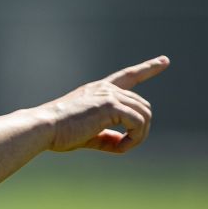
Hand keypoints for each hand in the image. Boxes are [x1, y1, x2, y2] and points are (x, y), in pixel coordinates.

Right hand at [40, 56, 168, 152]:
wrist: (43, 128)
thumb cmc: (57, 133)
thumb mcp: (86, 134)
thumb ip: (105, 136)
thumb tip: (121, 141)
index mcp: (98, 91)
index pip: (128, 76)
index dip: (148, 68)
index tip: (165, 60)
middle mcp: (106, 89)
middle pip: (143, 106)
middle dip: (140, 129)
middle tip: (121, 147)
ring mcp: (109, 95)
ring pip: (144, 114)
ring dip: (139, 136)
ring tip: (120, 148)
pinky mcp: (110, 106)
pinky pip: (138, 123)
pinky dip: (134, 139)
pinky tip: (120, 147)